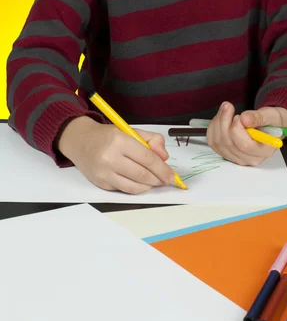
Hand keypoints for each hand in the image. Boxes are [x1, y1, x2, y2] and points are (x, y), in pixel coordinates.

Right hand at [58, 116, 174, 193]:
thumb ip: (152, 140)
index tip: (171, 175)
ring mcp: (104, 173)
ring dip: (149, 186)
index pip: (147, 158)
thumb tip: (164, 158)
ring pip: (134, 187)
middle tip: (166, 179)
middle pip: (142, 175)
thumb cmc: (108, 136)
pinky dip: (136, 188)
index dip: (162, 169)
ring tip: (155, 181)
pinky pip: (124, 190)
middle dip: (158, 179)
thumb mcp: (131, 130)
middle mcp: (110, 158)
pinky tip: (141, 182)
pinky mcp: (100, 183)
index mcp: (119, 141)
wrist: (80, 141)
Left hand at [207, 102, 286, 166]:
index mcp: (264, 151)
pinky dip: (213, 127)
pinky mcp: (227, 153)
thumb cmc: (272, 121)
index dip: (237, 128)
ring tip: (226, 108)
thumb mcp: (271, 115)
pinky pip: (213, 142)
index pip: (244, 145)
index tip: (239, 116)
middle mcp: (250, 159)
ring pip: (218, 143)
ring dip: (217, 122)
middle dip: (224, 121)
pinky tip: (220, 117)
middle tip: (229, 106)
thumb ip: (259, 117)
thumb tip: (244, 118)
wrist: (269, 125)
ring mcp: (237, 158)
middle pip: (228, 144)